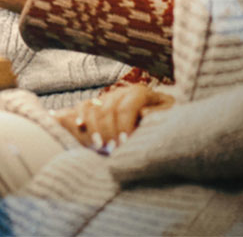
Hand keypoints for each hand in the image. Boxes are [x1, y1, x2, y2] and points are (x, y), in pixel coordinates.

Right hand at [52, 85, 174, 150]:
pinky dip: (76, 118)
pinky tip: (79, 128)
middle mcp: (119, 93)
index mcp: (138, 93)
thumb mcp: (167, 115)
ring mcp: (104, 99)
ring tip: (97, 146)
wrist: (151, 118)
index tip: (124, 143)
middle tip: (110, 149)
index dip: (124, 125)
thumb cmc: (161, 120)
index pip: (126, 107)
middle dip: (107, 130)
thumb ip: (159, 114)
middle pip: (106, 108)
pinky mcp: (92, 107)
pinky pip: (79, 109)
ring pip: (90, 108)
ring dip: (92, 127)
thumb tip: (145, 112)